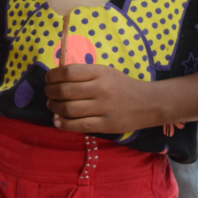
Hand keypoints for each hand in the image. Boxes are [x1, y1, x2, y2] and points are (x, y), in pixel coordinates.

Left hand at [44, 63, 162, 133]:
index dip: (53, 76)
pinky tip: (57, 121)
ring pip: (69, 109)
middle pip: (65, 91)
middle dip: (50, 92)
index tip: (49, 79)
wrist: (148, 103)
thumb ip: (84, 74)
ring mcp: (104, 108)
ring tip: (52, 105)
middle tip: (48, 93)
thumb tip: (57, 79)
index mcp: (100, 72)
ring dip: (54, 108)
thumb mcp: (106, 72)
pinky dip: (63, 124)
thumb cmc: (122, 86)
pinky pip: (78, 125)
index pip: (68, 72)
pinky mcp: (106, 125)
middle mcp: (101, 89)